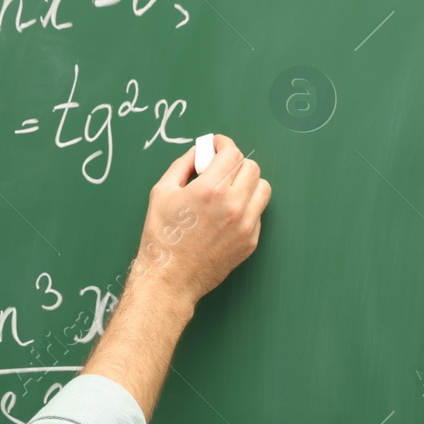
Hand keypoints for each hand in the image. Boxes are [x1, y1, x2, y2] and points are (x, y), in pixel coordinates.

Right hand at [128, 134, 269, 308]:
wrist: (169, 279)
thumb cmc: (162, 238)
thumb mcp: (162, 192)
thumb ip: (183, 165)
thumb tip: (199, 153)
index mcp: (210, 190)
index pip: (232, 153)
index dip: (223, 144)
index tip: (216, 146)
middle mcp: (232, 205)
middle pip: (251, 167)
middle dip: (234, 163)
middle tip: (219, 170)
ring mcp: (245, 225)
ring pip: (262, 188)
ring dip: (247, 183)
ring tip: (228, 190)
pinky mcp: (250, 241)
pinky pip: (258, 213)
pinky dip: (246, 207)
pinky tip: (226, 214)